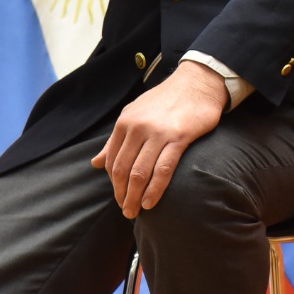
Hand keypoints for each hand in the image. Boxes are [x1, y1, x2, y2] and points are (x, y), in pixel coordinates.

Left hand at [90, 60, 227, 217]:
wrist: (198, 82)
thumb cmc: (167, 100)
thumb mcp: (135, 114)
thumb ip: (116, 140)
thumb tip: (95, 163)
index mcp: (125, 122)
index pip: (112, 161)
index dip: (114, 184)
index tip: (120, 197)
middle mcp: (137, 127)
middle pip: (123, 170)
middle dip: (122, 195)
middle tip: (126, 211)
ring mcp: (157, 133)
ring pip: (140, 173)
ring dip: (135, 197)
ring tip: (136, 211)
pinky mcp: (178, 137)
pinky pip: (163, 169)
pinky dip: (155, 189)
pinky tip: (151, 202)